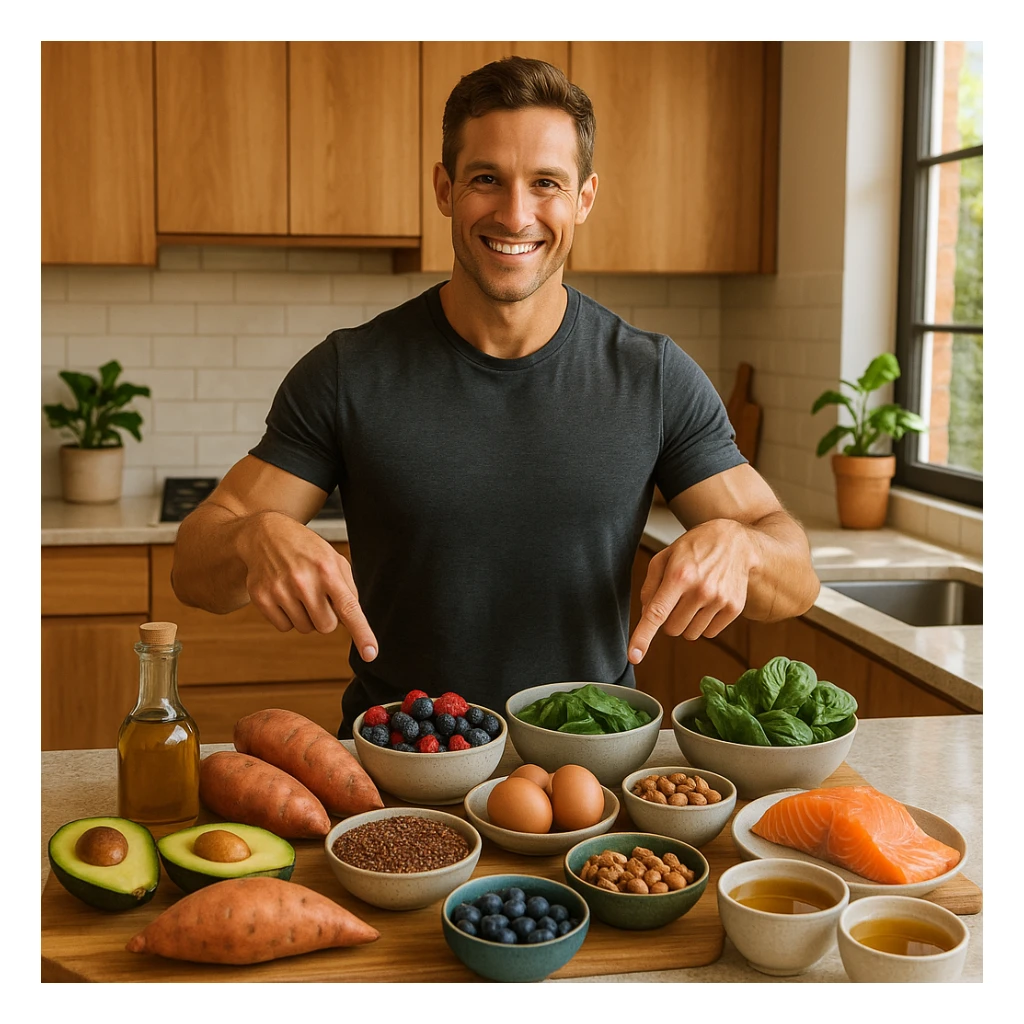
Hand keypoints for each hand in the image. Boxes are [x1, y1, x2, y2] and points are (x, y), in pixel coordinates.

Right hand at [238, 512, 378, 661]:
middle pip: (326, 626)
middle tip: (318, 596)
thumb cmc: (307, 550)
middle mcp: (304, 581)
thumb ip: (348, 589)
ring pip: (305, 629)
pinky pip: (284, 627)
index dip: (361, 633)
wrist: (266, 535)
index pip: (349, 608)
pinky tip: (285, 595)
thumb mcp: (334, 560)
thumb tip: (353, 620)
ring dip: (306, 616)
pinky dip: (288, 617)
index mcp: (328, 570)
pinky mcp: (262, 598)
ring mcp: (280, 590)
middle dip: (326, 617)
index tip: (371, 653)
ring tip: (300, 592)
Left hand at [628, 519, 757, 663]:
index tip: (633, 656)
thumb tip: (646, 616)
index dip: (642, 637)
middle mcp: (700, 590)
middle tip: (677, 599)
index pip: (656, 613)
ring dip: (687, 622)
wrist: (735, 541)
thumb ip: (650, 587)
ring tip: (694, 598)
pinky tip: (709, 602)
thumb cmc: (695, 548)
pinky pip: (710, 633)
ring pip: (690, 634)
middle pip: (671, 629)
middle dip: (668, 620)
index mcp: (679, 576)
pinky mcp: (734, 608)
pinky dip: (704, 623)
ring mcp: (719, 600)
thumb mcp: (665, 557)